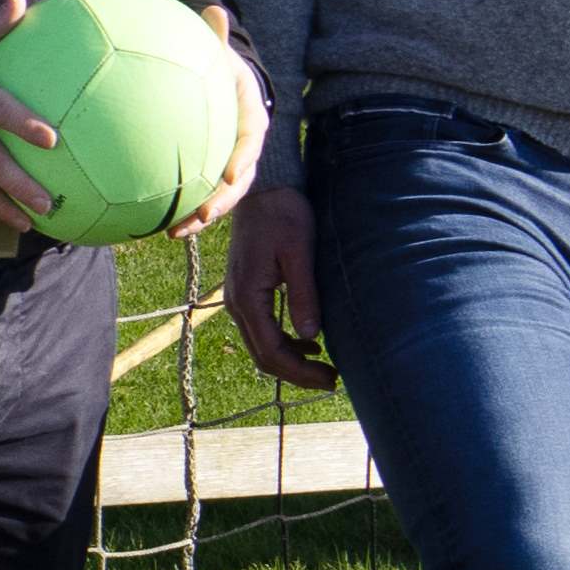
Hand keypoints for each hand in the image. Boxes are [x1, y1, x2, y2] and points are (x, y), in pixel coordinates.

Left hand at [163, 15, 269, 239]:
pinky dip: (180, 210)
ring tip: (176, 232)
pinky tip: (154, 224)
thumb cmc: (217, 66)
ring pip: (220, 197)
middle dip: (223, 201)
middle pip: (240, 180)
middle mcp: (244, 147)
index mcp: (250, 118)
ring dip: (200, 217)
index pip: (252, 140)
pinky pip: (198, 194)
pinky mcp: (209, 173)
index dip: (244, 159)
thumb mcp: (218, 51)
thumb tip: (214, 9)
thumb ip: (215, 36)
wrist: (221, 86)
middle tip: (203, 216)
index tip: (231, 174)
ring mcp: (228, 164)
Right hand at [223, 184, 335, 389]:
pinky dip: (283, 344)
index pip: (271, 350)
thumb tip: (311, 336)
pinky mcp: (245, 292)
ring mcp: (237, 298)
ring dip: (290, 362)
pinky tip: (309, 343)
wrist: (263, 189)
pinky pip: (261, 330)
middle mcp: (236, 302)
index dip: (300, 372)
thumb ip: (303, 294)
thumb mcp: (299, 253)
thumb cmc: (284, 215)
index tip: (331, 378)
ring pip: (260, 346)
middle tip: (332, 381)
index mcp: (247, 295)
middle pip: (263, 356)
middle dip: (297, 374)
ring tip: (325, 368)